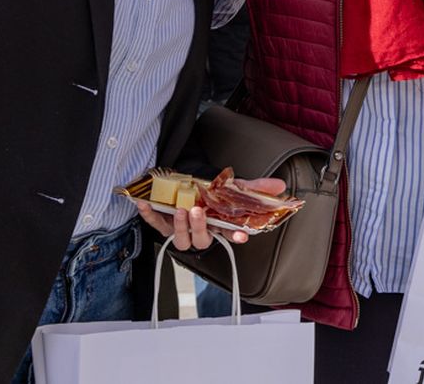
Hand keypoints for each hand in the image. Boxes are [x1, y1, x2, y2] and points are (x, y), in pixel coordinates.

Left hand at [134, 177, 287, 251]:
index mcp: (218, 225)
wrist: (186, 185)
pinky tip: (144, 203)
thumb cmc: (210, 192)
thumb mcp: (233, 188)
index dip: (236, 236)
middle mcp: (200, 232)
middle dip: (200, 227)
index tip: (242, 235)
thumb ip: (256, 187)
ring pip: (180, 239)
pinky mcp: (163, 223)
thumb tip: (280, 185)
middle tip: (198, 211)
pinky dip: (148, 214)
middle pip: (202, 239)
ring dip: (180, 226)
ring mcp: (181, 230)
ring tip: (180, 209)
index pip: (230, 234)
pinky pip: (154, 223)